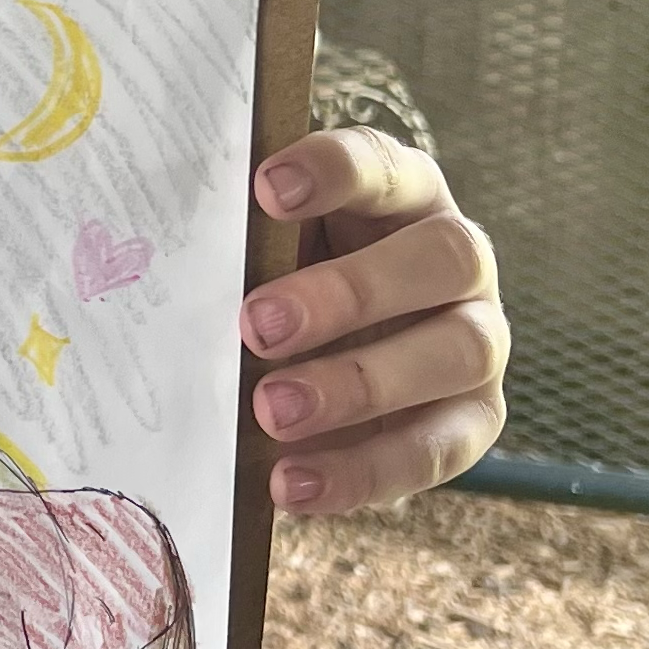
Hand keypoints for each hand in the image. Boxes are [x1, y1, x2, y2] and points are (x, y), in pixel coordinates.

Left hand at [241, 129, 506, 513]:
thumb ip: (242, 242)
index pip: (384, 165)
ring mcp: (478, 337)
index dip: (333, 171)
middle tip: (257, 326)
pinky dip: (362, 471)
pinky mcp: (474, 419)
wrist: (328, 355)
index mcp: (405, 193)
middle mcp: (459, 257)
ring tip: (271, 412)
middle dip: (348, 293)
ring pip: (454, 353)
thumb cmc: (283, 275)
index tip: (264, 189)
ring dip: (358, 385)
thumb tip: (170, 252)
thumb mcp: (266, 248)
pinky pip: (437, 449)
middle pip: (440, 259)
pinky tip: (290, 483)